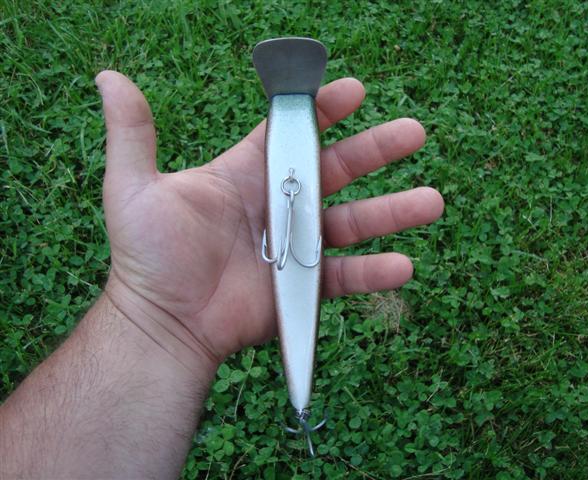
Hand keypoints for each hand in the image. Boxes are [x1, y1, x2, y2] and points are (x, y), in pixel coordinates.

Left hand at [97, 71, 443, 378]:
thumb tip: (110, 76)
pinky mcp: (303, 288)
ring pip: (353, 223)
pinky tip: (403, 264)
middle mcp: (278, 206)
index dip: (322, 109)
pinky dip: (374, 272)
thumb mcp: (133, 188)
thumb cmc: (147, 257)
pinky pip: (346, 276)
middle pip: (337, 171)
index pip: (291, 132)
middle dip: (377, 151)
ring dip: (393, 211)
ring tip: (431, 200)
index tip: (355, 90)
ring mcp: (295, 248)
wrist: (164, 324)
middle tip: (414, 133)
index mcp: (246, 175)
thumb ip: (132, 133)